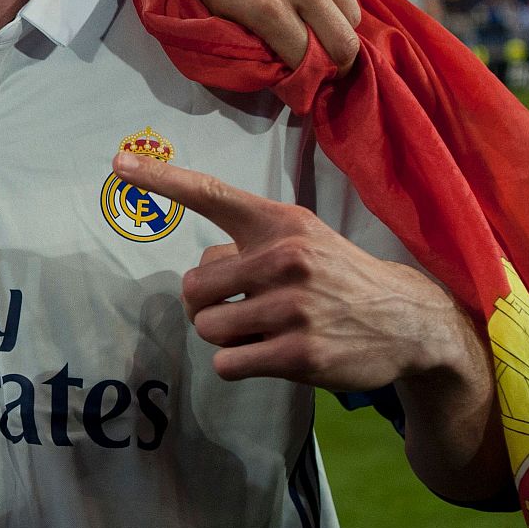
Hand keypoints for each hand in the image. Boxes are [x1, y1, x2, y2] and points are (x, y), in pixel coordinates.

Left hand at [113, 152, 464, 392]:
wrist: (409, 321)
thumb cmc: (338, 277)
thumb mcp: (302, 240)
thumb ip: (247, 247)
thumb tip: (201, 275)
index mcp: (281, 223)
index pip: (212, 194)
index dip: (162, 179)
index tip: (119, 163)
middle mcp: (286, 258)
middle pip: (195, 286)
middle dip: (206, 304)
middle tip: (240, 308)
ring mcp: (293, 308)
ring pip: (208, 328)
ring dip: (224, 337)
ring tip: (262, 331)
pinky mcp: (299, 355)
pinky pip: (228, 363)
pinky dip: (238, 364)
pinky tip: (271, 355)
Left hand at [174, 0, 361, 70]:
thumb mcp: (228, 17)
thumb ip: (266, 42)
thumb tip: (301, 70)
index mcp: (267, 8)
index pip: (310, 59)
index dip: (315, 76)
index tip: (316, 79)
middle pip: (344, 41)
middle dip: (340, 60)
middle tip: (332, 62)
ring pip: (352, 13)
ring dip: (339, 24)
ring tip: (321, 21)